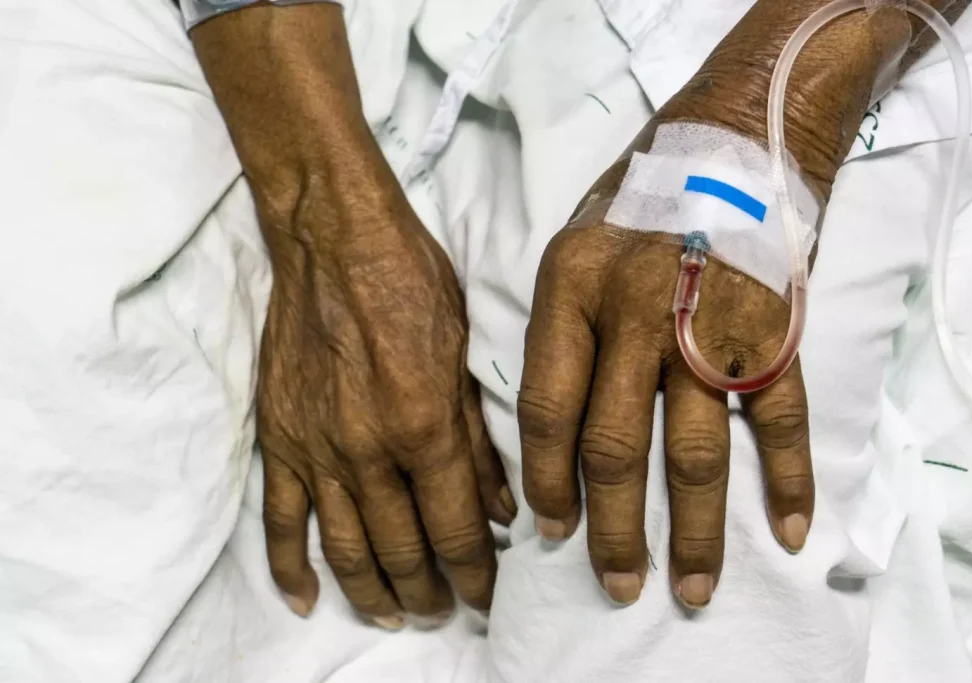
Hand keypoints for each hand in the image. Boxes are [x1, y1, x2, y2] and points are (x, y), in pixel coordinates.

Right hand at [256, 173, 514, 626]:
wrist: (333, 238)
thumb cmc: (410, 281)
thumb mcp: (464, 352)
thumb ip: (478, 439)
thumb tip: (501, 508)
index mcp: (424, 427)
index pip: (456, 529)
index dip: (476, 572)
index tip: (488, 593)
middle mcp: (368, 450)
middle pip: (402, 550)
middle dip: (431, 591)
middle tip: (449, 610)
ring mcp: (316, 448)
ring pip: (345, 549)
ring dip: (374, 593)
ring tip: (397, 617)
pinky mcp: (280, 437)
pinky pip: (280, 519)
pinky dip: (291, 567)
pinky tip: (307, 600)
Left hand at [518, 182, 813, 608]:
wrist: (738, 131)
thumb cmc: (642, 196)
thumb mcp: (572, 247)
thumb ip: (558, 330)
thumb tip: (548, 433)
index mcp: (571, 287)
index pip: (546, 407)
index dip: (546, 480)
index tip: (550, 531)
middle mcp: (636, 310)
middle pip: (615, 445)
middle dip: (612, 529)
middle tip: (615, 584)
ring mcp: (709, 323)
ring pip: (696, 450)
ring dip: (693, 532)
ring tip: (689, 588)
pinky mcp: (774, 329)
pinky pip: (783, 418)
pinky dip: (790, 479)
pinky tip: (787, 531)